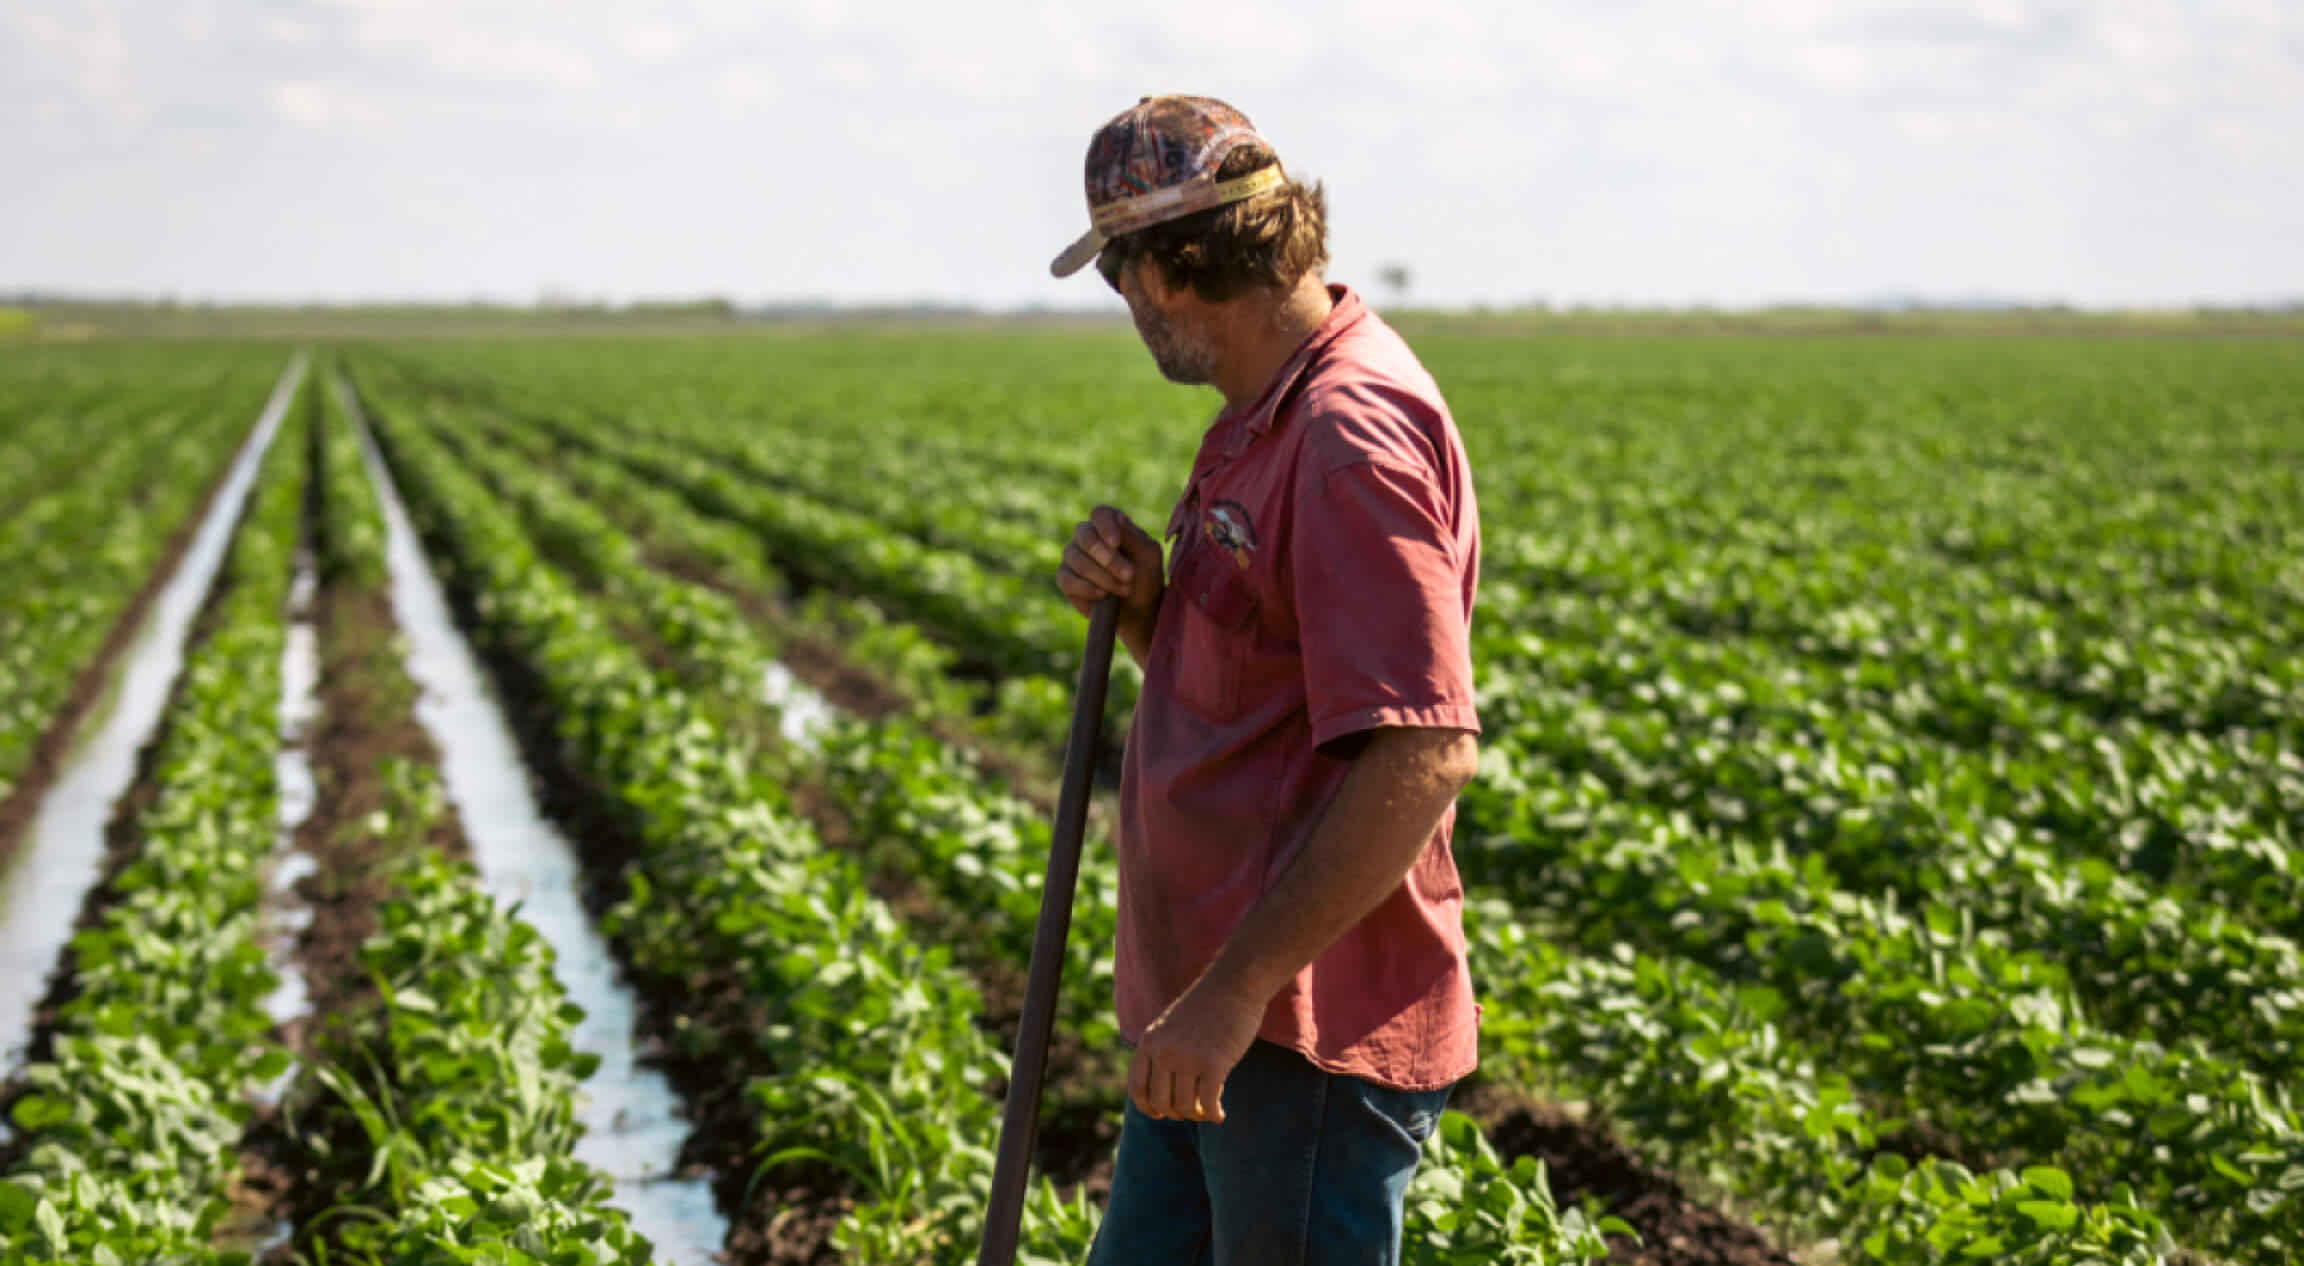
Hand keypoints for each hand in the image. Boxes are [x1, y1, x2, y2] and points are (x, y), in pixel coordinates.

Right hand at [1057, 505, 1162, 638]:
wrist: (1138, 609)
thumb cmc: (1146, 578)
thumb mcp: (1149, 556)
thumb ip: (1133, 537)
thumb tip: (1119, 518)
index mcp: (1109, 524)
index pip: (1100, 514)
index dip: (1105, 527)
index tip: (1116, 544)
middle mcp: (1087, 536)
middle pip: (1086, 537)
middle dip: (1108, 558)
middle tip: (1129, 576)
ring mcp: (1073, 556)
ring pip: (1077, 559)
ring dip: (1103, 576)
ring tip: (1124, 589)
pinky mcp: (1065, 578)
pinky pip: (1066, 579)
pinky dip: (1086, 588)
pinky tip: (1103, 595)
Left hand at [1126, 974, 1264, 1123]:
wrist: (1234, 984)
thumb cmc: (1207, 1006)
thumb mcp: (1171, 1024)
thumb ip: (1162, 1050)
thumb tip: (1163, 1090)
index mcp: (1150, 1040)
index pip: (1137, 1087)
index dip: (1147, 1107)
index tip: (1159, 1114)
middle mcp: (1164, 1051)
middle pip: (1160, 1102)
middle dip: (1175, 1113)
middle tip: (1191, 1111)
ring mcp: (1188, 1058)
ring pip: (1185, 1106)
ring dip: (1197, 1115)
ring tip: (1208, 1111)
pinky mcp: (1214, 1063)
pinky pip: (1208, 1103)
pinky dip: (1214, 1115)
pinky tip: (1220, 1115)